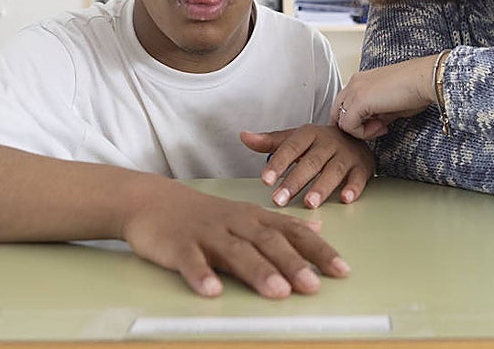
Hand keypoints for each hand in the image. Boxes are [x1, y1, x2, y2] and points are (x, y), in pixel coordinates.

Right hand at [120, 179, 349, 298]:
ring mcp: (207, 233)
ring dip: (257, 271)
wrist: (152, 200)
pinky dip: (202, 275)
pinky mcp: (179, 245)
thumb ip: (281, 224)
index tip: (341, 270)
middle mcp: (235, 223)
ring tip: (277, 292)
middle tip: (312, 285)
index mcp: (253, 218)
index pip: (292, 232)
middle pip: (267, 242)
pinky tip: (212, 291)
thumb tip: (319, 226)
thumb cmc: (204, 214)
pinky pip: (191, 261)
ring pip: (235, 251)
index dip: (318, 250)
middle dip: (292, 263)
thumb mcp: (246, 213)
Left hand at [240, 126, 374, 208]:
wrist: (356, 136)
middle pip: (311, 162)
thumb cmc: (319, 143)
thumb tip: (244, 136)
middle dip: (295, 181)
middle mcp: (328, 143)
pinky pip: (358, 178)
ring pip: (333, 170)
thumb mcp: (295, 139)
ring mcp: (346, 155)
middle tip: (280, 199)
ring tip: (310, 203)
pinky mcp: (362, 168)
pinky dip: (353, 188)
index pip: (291, 148)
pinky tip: (345, 199)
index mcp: (309, 134)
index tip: (265, 180)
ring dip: (322, 187)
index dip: (278, 163)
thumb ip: (270, 142)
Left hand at [332, 57, 436, 139]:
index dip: (355, 122)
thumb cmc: (415, 90)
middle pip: (337, 113)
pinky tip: (382, 126)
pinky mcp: (359, 100)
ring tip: (382, 126)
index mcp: (360, 81)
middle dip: (353, 127)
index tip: (377, 125)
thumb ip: (376, 115)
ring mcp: (354, 90)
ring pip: (341, 121)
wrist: (426, 79)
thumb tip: (373, 126)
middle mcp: (353, 83)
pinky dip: (363, 132)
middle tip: (376, 129)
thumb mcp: (390, 106)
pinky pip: (348, 125)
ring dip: (360, 130)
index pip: (343, 106)